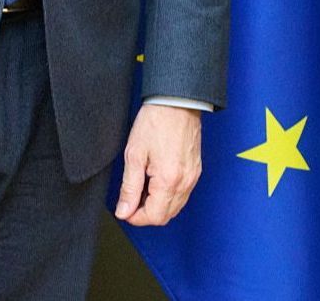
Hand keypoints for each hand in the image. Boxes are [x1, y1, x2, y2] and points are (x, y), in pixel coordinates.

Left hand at [114, 104, 202, 226]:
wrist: (177, 102)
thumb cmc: (155, 122)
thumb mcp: (134, 155)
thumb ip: (129, 187)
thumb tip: (123, 211)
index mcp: (169, 180)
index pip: (154, 217)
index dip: (135, 217)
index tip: (124, 209)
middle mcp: (185, 182)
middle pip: (165, 216)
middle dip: (146, 213)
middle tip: (131, 198)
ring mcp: (193, 177)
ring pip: (175, 207)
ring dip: (157, 205)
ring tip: (142, 187)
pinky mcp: (195, 171)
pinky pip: (182, 194)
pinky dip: (168, 195)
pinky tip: (155, 181)